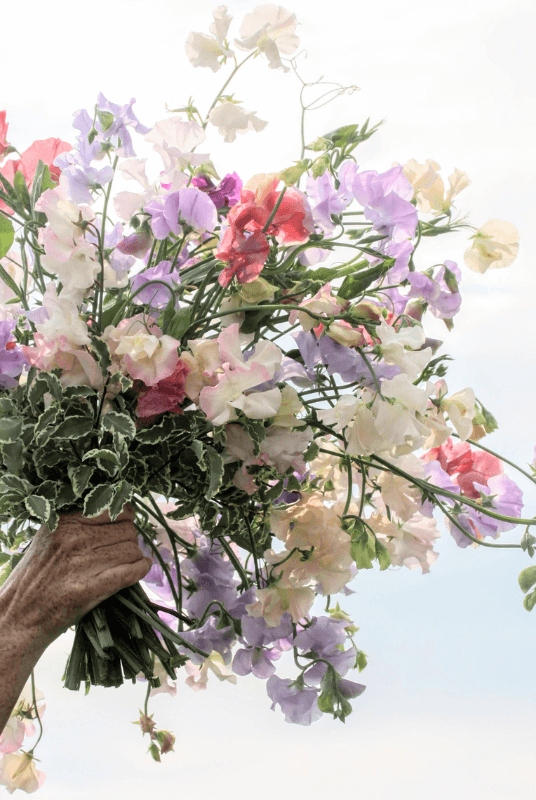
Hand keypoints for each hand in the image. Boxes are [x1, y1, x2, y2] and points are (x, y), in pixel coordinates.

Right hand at [0, 504, 151, 646]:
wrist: (19, 615)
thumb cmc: (37, 575)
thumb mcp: (50, 536)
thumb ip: (80, 521)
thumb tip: (120, 511)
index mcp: (66, 521)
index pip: (115, 509)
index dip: (125, 518)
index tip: (124, 525)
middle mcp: (74, 538)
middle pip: (127, 530)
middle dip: (129, 540)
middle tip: (120, 550)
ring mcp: (83, 563)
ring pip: (132, 550)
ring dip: (134, 557)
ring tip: (124, 563)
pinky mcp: (91, 588)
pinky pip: (131, 572)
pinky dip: (140, 570)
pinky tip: (140, 568)